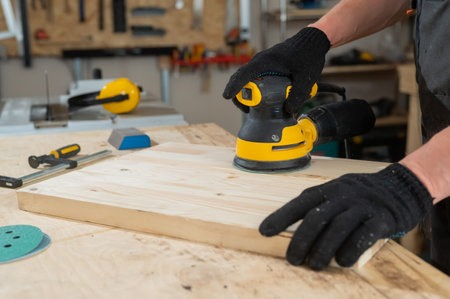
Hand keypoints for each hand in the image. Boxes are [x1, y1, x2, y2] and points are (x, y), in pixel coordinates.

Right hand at [223, 27, 329, 114]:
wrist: (311, 41)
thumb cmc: (308, 54)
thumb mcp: (306, 77)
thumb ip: (298, 94)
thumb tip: (289, 110)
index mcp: (265, 62)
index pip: (243, 74)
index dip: (234, 86)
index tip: (227, 96)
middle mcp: (260, 62)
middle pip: (240, 78)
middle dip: (237, 94)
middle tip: (245, 109)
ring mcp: (262, 64)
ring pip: (246, 78)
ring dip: (245, 92)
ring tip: (251, 107)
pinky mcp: (266, 67)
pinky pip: (254, 78)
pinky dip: (252, 88)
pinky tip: (261, 98)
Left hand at [259, 163, 432, 269]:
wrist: (400, 187)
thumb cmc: (359, 196)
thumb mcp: (336, 192)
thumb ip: (316, 206)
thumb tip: (288, 226)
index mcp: (327, 190)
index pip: (299, 203)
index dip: (280, 217)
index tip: (265, 232)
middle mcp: (342, 196)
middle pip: (317, 217)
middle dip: (301, 240)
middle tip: (293, 259)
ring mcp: (362, 206)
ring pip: (338, 228)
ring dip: (323, 250)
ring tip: (315, 265)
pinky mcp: (381, 219)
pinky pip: (364, 236)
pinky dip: (350, 250)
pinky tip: (342, 262)